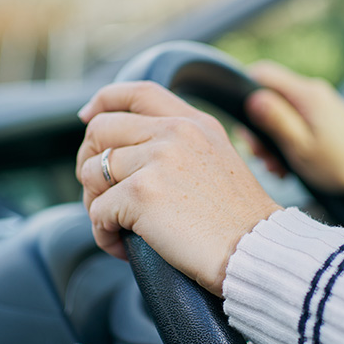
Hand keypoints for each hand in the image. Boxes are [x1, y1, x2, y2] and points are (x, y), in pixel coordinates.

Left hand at [76, 81, 281, 296]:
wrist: (256, 251)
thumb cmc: (239, 223)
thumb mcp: (218, 162)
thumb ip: (181, 147)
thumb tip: (131, 153)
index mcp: (193, 123)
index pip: (137, 92)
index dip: (103, 101)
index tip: (87, 117)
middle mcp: (174, 132)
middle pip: (100, 130)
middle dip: (89, 163)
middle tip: (100, 196)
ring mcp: (156, 159)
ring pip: (90, 172)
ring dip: (95, 205)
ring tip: (117, 228)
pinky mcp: (141, 192)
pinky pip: (97, 212)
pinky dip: (104, 234)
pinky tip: (123, 248)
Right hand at [245, 61, 343, 211]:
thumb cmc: (342, 164)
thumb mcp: (301, 147)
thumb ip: (276, 121)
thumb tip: (251, 99)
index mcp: (306, 95)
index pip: (262, 74)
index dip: (243, 93)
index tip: (242, 124)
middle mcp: (312, 92)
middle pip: (269, 97)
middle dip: (259, 128)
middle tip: (261, 157)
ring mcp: (319, 104)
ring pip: (281, 113)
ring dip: (272, 140)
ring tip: (276, 167)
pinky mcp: (324, 116)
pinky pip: (295, 122)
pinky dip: (287, 141)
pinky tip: (289, 165)